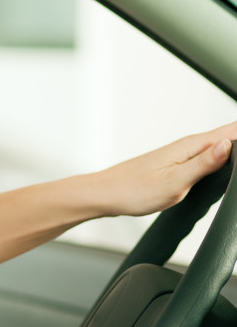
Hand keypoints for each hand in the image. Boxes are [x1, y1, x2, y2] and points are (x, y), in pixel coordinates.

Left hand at [91, 121, 236, 217]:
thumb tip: (229, 145)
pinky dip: (222, 158)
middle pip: (231, 137)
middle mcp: (188, 147)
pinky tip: (227, 161)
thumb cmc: (132, 190)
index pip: (233, 131)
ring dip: (235, 148)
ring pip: (220, 147)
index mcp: (191, 146)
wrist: (104, 195)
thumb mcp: (174, 182)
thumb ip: (203, 164)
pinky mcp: (177, 166)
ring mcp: (183, 156)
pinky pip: (208, 158)